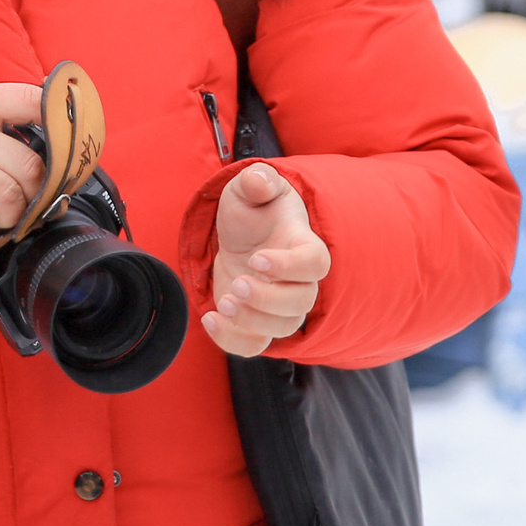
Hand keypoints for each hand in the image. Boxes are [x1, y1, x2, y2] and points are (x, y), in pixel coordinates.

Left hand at [202, 163, 328, 356]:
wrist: (241, 237)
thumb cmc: (253, 210)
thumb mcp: (249, 189)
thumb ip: (256, 181)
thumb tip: (258, 181)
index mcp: (303, 244)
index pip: (315, 263)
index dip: (291, 266)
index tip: (257, 259)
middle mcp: (298, 280)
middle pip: (301, 302)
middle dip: (267, 300)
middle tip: (236, 285)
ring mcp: (280, 305)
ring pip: (283, 328)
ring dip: (252, 321)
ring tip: (223, 303)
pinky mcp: (257, 322)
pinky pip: (255, 345)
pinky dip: (233, 341)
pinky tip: (210, 319)